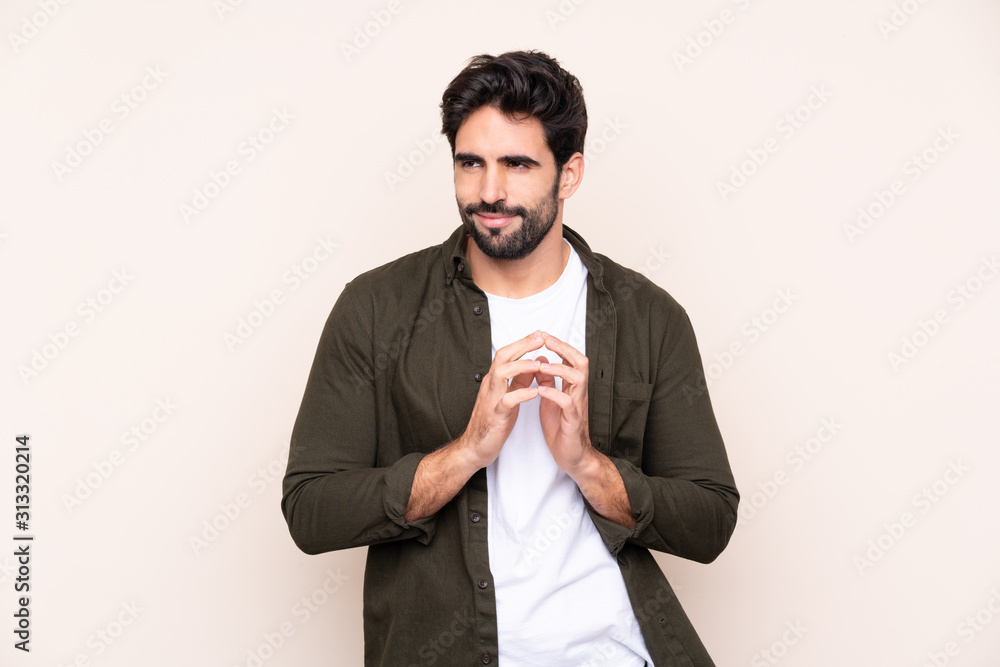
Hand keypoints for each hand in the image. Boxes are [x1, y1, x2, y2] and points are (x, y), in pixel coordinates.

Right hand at [458, 330, 544, 468]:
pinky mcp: (495, 416)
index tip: (540, 334)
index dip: (523, 342)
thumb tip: (535, 364)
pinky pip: (506, 401)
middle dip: (522, 345)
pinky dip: (521, 395)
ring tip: (539, 364)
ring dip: (521, 366)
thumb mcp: (508, 397)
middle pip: (503, 356)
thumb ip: (519, 381)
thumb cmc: (492, 422)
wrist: (474, 447)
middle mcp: (491, 385)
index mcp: (495, 380)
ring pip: (501, 373)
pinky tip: (534, 393)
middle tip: (540, 338)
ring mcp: (491, 399)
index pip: (507, 353)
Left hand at [534, 332, 595, 476]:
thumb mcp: (551, 400)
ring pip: (578, 379)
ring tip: (542, 365)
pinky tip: (541, 390)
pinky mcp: (573, 421)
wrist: (572, 456)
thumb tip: (540, 360)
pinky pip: (568, 403)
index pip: (572, 358)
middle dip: (564, 348)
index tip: (544, 334)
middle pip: (581, 362)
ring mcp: (577, 406)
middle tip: (547, 339)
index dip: (560, 345)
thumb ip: (548, 381)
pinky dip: (554, 394)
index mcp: (572, 387)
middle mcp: (578, 393)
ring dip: (560, 369)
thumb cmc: (562, 428)